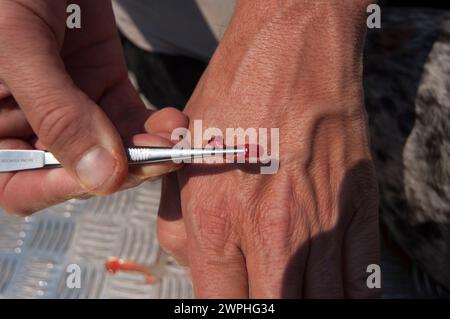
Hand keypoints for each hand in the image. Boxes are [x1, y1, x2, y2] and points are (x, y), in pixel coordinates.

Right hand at [0, 0, 187, 214]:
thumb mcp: (18, 45)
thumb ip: (57, 113)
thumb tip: (103, 177)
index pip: (21, 184)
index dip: (61, 188)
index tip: (108, 177)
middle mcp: (28, 121)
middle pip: (76, 169)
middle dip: (122, 167)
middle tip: (159, 157)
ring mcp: (69, 104)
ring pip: (111, 147)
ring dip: (147, 149)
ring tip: (172, 137)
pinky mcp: (101, 83)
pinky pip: (130, 118)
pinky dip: (154, 125)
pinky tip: (171, 119)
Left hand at [158, 1, 378, 297]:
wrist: (291, 53)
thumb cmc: (235, 99)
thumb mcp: (182, 164)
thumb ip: (181, 228)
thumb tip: (197, 263)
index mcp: (216, 221)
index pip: (222, 307)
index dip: (228, 311)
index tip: (236, 300)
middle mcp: (270, 231)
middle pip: (274, 310)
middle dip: (267, 305)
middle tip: (263, 288)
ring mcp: (319, 224)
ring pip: (320, 304)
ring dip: (306, 302)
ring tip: (294, 288)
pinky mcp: (357, 209)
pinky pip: (361, 282)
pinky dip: (346, 294)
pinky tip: (332, 287)